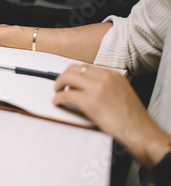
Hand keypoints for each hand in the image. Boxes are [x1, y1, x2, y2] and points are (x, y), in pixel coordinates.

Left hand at [53, 64, 170, 167]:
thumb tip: (85, 86)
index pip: (85, 66)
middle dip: (63, 76)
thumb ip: (105, 85)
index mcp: (112, 74)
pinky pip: (66, 95)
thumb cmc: (133, 117)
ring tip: (57, 93)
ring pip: (66, 78)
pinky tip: (58, 102)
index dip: (73, 73)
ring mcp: (96, 89)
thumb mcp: (121, 92)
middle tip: (59, 86)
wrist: (141, 132)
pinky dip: (58, 98)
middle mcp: (104, 78)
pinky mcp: (89, 102)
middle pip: (73, 68)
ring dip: (58, 85)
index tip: (68, 79)